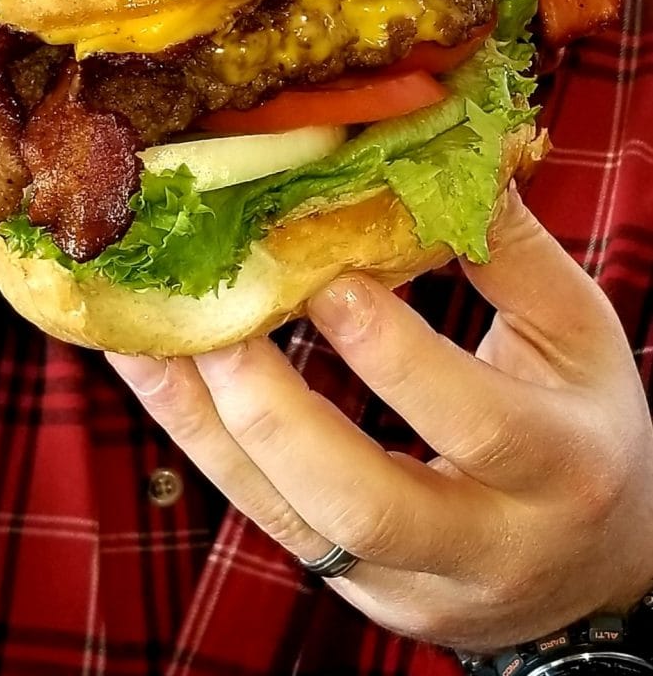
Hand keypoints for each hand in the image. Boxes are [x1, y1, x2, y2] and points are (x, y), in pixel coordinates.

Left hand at [107, 191, 652, 652]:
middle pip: (363, 502)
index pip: (475, 423)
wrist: (588, 571)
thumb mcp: (575, 334)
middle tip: (210, 321)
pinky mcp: (351, 585)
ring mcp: (404, 581)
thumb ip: (506, 249)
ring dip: (204, 427)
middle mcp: (482, 544)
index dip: (393, 354)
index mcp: (561, 467)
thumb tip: (438, 147)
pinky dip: (199, 440)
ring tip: (145, 339)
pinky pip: (261, 514)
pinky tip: (152, 372)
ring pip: (288, 521)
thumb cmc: (586, 428)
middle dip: (274, 410)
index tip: (320, 274)